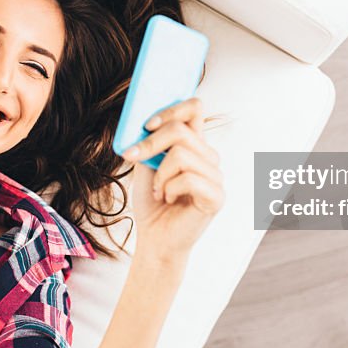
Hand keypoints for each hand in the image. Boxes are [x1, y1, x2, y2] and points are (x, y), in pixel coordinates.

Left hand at [122, 97, 223, 261]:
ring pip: (181, 154)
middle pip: (181, 130)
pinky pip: (188, 178)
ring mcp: (216, 176)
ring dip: (159, 174)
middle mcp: (209, 157)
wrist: (155, 239)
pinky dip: (168, 189)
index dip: (172, 110)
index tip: (147, 124)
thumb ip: (148, 142)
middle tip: (131, 156)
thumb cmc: (152, 203)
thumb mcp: (145, 165)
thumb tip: (142, 122)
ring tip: (159, 190)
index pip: (194, 109)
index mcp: (194, 145)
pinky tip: (168, 199)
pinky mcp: (216, 196)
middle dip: (150, 143)